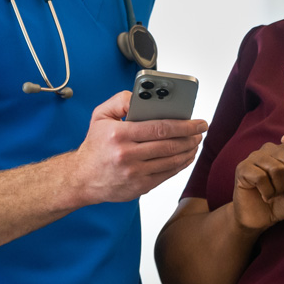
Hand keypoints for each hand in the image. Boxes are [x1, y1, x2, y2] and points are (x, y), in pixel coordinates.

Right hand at [72, 91, 206, 204]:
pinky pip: (167, 174)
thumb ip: (121, 101)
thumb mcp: (100, 116)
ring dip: (189, 150)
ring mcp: (134, 173)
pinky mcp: (139, 187)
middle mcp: (127, 155)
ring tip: (196, 141)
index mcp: (119, 135)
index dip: (183, 124)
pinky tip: (186, 156)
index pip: (159, 127)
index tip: (197, 121)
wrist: (82, 178)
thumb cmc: (95, 146)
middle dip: (191, 136)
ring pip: (171, 161)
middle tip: (200, 130)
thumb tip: (143, 96)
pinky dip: (180, 165)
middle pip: (169, 144)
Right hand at [232, 143, 283, 231]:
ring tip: (273, 195)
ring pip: (276, 168)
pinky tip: (264, 196)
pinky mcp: (242, 168)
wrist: (261, 219)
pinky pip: (261, 177)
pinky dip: (266, 192)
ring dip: (278, 189)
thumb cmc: (282, 203)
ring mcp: (254, 156)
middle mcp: (269, 148)